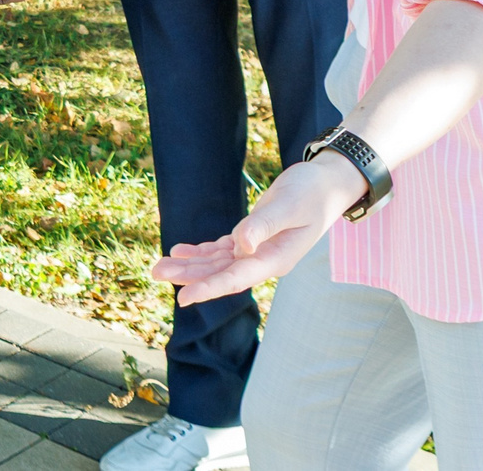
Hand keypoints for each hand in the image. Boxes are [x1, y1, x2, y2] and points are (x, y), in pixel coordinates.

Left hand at [148, 152, 363, 305]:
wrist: (326, 184)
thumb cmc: (312, 192)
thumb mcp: (289, 205)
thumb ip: (264, 225)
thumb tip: (240, 246)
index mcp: (276, 259)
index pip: (236, 278)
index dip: (209, 288)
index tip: (184, 298)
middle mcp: (264, 260)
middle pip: (221, 274)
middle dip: (189, 276)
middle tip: (155, 273)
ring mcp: (257, 251)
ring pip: (217, 263)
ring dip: (190, 265)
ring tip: (159, 267)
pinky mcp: (252, 238)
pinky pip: (221, 250)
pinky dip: (201, 252)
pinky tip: (180, 251)